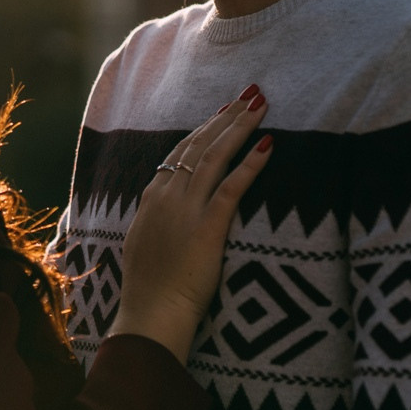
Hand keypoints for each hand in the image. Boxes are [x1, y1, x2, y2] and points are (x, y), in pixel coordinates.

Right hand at [112, 85, 271, 361]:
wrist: (151, 314)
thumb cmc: (148, 290)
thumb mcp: (143, 245)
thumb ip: (155, 221)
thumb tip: (163, 212)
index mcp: (151, 199)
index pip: (179, 153)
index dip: (203, 130)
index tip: (221, 113)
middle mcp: (167, 196)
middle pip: (199, 145)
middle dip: (226, 117)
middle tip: (249, 95)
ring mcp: (186, 209)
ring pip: (215, 156)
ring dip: (240, 128)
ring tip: (260, 105)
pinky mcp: (208, 225)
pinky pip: (232, 186)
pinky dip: (250, 164)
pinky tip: (268, 145)